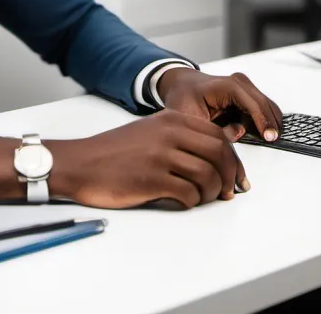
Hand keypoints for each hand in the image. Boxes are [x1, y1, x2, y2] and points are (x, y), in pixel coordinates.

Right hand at [49, 109, 247, 209]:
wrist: (81, 163)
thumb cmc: (116, 152)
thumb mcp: (150, 132)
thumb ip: (180, 139)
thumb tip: (217, 160)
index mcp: (171, 119)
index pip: (218, 137)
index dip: (235, 160)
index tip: (238, 177)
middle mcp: (169, 133)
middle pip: (219, 154)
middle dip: (231, 177)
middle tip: (230, 193)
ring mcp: (160, 156)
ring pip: (208, 176)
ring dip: (213, 193)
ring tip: (204, 198)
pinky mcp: (152, 179)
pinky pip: (189, 194)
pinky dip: (193, 202)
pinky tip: (184, 201)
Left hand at [155, 68, 282, 143]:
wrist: (182, 86)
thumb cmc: (184, 100)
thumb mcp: (192, 119)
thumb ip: (213, 132)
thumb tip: (236, 141)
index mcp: (226, 86)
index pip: (252, 104)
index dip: (263, 121)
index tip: (270, 138)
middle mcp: (239, 82)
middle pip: (264, 105)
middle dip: (267, 125)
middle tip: (269, 142)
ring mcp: (245, 85)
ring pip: (266, 107)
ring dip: (263, 124)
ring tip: (250, 136)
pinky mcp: (247, 92)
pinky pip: (262, 108)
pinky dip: (261, 121)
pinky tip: (249, 130)